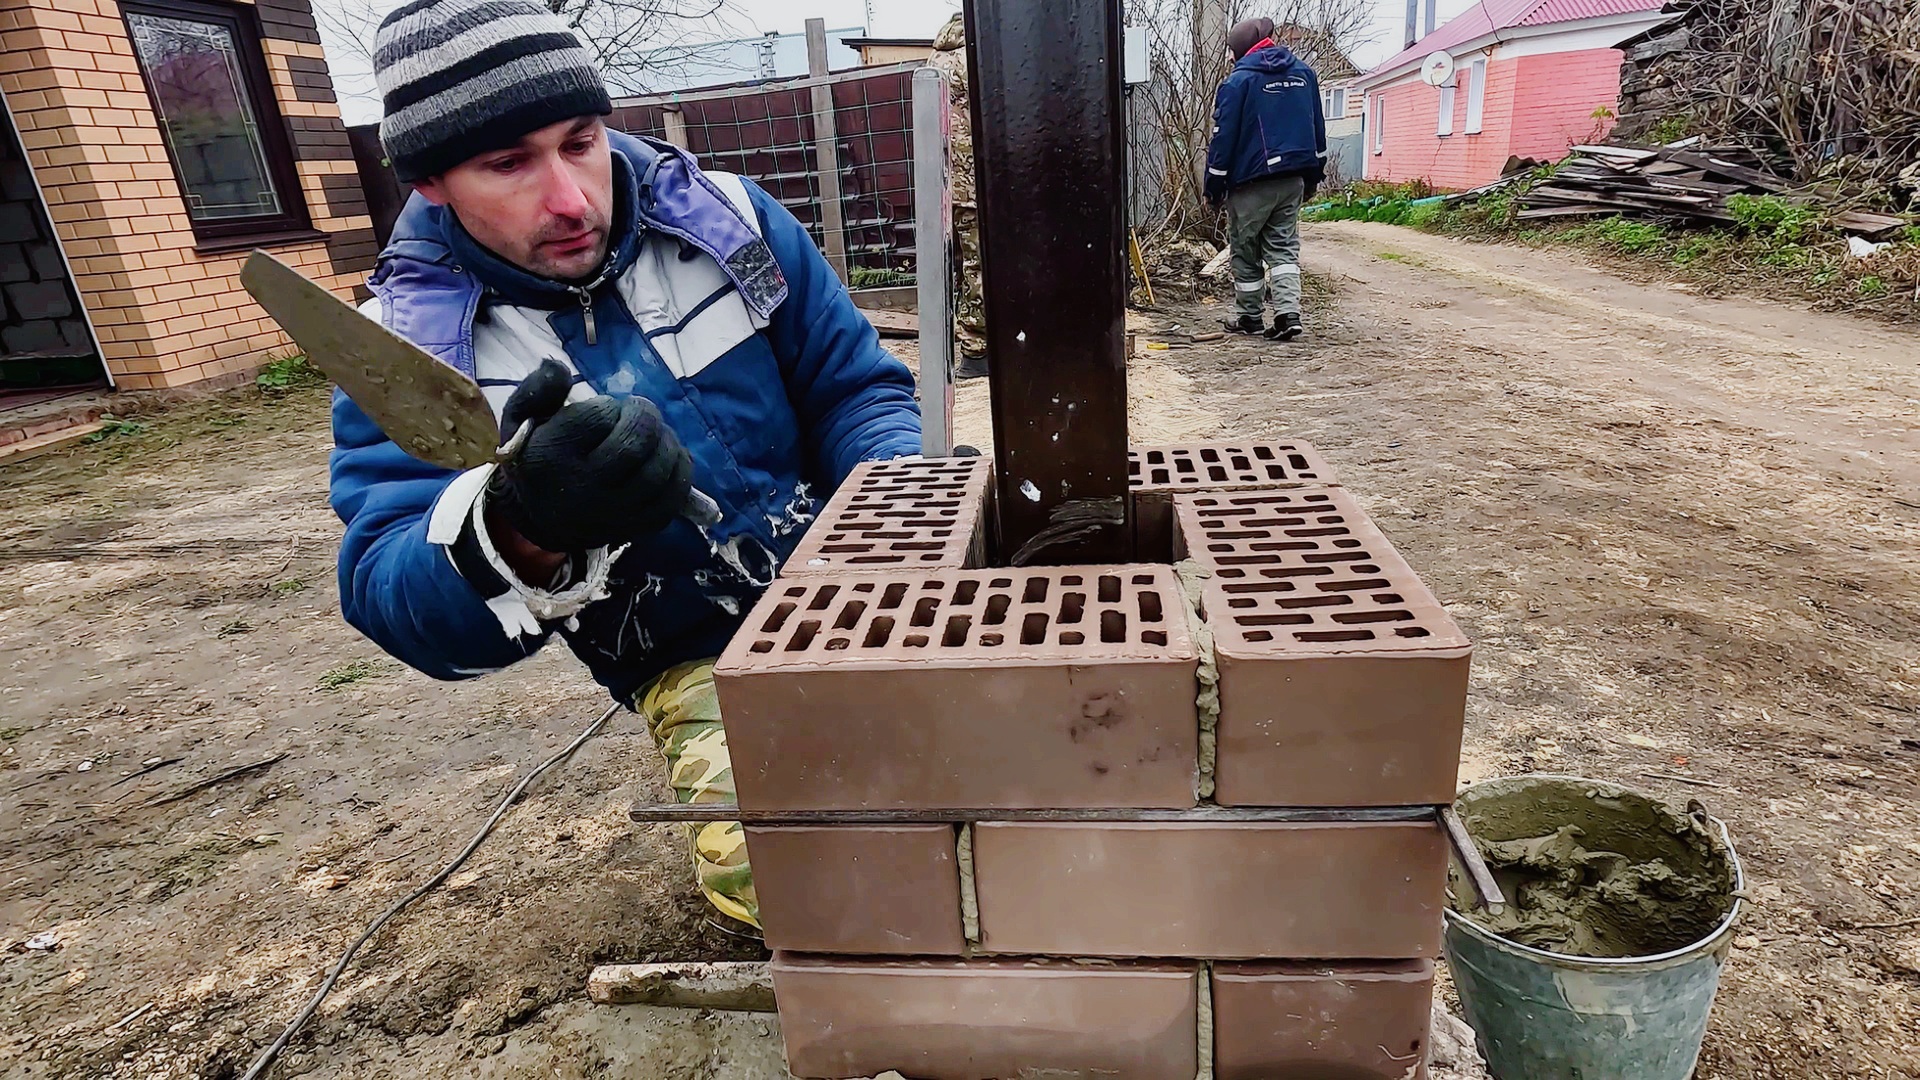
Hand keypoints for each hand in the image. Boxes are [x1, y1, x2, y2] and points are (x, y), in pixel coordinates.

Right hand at [487, 360, 693, 552]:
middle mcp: (581, 487)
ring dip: (668, 444)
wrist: (536, 517)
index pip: (598, 418)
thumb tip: (557, 364)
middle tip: (642, 413)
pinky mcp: (633, 529)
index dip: (612, 406)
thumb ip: (538, 389)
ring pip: (656, 473)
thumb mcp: (520, 419)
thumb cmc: (535, 457)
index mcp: (550, 456)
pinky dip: (680, 474)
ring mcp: (610, 512)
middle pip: (633, 444)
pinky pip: (670, 502)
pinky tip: (672, 458)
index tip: (609, 409)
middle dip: (646, 418)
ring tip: (658, 434)